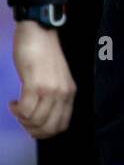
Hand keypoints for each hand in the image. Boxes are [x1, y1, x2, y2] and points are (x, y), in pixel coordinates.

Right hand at [9, 21, 75, 138]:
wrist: (39, 31)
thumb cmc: (44, 52)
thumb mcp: (56, 78)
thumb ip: (53, 96)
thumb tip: (41, 116)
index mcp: (69, 93)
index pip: (62, 125)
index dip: (46, 133)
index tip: (33, 128)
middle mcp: (62, 93)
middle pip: (48, 127)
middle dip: (32, 130)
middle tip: (22, 120)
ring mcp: (49, 89)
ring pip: (35, 120)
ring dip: (21, 119)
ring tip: (17, 109)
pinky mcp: (35, 84)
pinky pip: (25, 109)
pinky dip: (16, 111)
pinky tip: (13, 103)